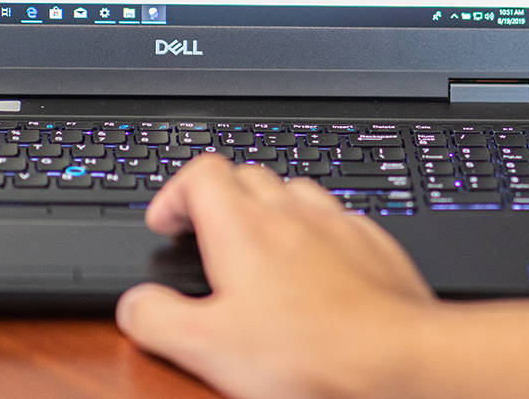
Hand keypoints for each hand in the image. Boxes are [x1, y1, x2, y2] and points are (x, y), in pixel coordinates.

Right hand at [117, 154, 437, 398]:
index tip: (167, 222)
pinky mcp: (372, 243)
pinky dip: (316, 231)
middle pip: (246, 174)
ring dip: (269, 208)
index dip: (175, 192)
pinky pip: (338, 217)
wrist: (394, 356)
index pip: (201, 172)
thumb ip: (158, 319)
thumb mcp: (206, 347)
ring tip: (258, 246)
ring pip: (294, 190)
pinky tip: (316, 264)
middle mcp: (291, 213)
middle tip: (205, 234)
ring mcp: (337, 224)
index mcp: (243, 228)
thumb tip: (135, 304)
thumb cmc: (308, 350)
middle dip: (218, 197)